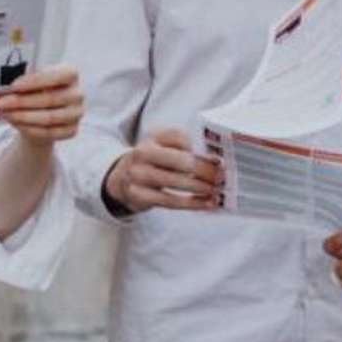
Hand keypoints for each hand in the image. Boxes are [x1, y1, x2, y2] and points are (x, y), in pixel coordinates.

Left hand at [0, 65, 82, 146]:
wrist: (42, 115)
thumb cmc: (36, 93)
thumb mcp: (30, 82)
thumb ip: (23, 84)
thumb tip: (5, 91)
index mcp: (70, 74)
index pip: (59, 75)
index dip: (36, 81)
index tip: (14, 86)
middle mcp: (77, 94)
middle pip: (50, 99)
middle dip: (22, 102)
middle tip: (1, 103)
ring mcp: (76, 113)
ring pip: (49, 118)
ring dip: (23, 116)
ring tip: (5, 114)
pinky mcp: (72, 130)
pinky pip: (49, 132)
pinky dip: (29, 128)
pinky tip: (15, 123)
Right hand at [104, 127, 221, 213]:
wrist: (121, 179)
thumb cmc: (151, 161)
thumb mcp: (161, 145)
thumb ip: (182, 146)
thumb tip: (211, 158)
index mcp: (152, 138)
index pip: (179, 137)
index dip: (200, 148)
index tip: (218, 158)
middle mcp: (142, 154)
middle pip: (181, 161)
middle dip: (205, 170)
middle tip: (221, 176)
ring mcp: (139, 175)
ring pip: (177, 182)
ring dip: (201, 187)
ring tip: (215, 190)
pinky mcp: (140, 196)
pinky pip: (171, 201)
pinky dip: (192, 203)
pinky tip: (206, 203)